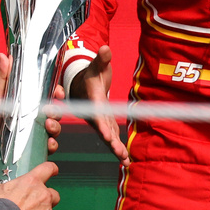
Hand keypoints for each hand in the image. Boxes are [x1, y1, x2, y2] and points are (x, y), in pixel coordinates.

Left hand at [0, 54, 64, 169]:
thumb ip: (2, 77)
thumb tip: (4, 56)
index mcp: (26, 102)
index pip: (46, 95)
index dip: (55, 92)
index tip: (58, 92)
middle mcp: (32, 117)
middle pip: (53, 112)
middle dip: (56, 111)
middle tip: (50, 110)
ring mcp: (33, 132)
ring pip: (54, 128)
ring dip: (56, 127)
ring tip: (48, 126)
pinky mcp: (32, 147)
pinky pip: (48, 146)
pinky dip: (51, 144)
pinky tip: (48, 142)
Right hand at [69, 45, 128, 165]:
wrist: (82, 84)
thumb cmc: (91, 73)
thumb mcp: (97, 65)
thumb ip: (102, 59)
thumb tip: (106, 48)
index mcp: (93, 100)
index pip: (97, 114)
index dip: (101, 125)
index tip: (106, 136)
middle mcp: (94, 113)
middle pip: (103, 129)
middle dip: (111, 142)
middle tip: (120, 154)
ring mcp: (99, 120)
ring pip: (107, 136)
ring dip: (116, 148)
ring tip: (126, 161)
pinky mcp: (104, 124)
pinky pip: (111, 137)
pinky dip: (117, 148)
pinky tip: (127, 160)